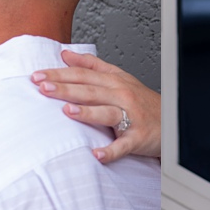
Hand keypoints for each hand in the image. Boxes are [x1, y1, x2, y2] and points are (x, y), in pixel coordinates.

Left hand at [31, 50, 160, 162]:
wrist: (172, 121)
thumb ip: (91, 65)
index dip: (60, 74)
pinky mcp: (138, 138)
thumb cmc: (142, 101)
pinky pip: (123, 145)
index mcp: (114, 81)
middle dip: (65, 88)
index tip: (38, 75)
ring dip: (87, 113)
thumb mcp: (119, 77)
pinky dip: (111, 151)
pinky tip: (96, 154)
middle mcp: (121, 96)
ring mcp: (131, 117)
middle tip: (42, 88)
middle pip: (90, 90)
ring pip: (106, 113)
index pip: (83, 74)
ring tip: (66, 112)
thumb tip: (65, 54)